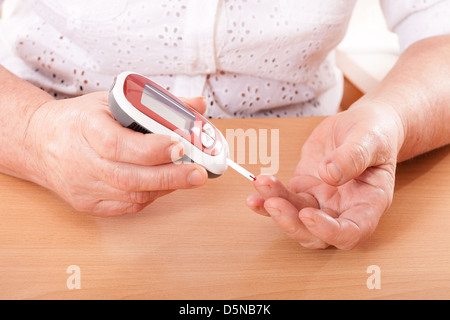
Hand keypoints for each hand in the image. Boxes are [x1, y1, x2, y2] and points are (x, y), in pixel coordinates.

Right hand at [28, 91, 207, 215]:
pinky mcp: (87, 204)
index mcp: (85, 127)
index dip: (151, 149)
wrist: (40, 142)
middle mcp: (81, 161)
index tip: (179, 145)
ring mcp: (82, 187)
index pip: (118, 145)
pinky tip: (164, 186)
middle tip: (199, 173)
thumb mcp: (113, 100)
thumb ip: (157, 104)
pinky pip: (125, 207)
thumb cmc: (80, 119)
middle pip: (128, 177)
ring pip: (130, 195)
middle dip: (170, 176)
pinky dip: (150, 197)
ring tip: (188, 177)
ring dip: (164, 187)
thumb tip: (198, 106)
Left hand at [247, 103, 403, 248]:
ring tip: (261, 184)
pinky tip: (255, 191)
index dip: (329, 231)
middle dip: (292, 223)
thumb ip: (353, 157)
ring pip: (295, 218)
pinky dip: (266, 198)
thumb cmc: (374, 133)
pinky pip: (283, 200)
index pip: (352, 231)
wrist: (360, 124)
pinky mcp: (303, 190)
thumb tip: (329, 174)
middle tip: (273, 203)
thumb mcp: (369, 138)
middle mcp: (343, 209)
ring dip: (275, 207)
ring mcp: (321, 202)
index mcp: (369, 203)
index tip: (308, 215)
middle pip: (316, 234)